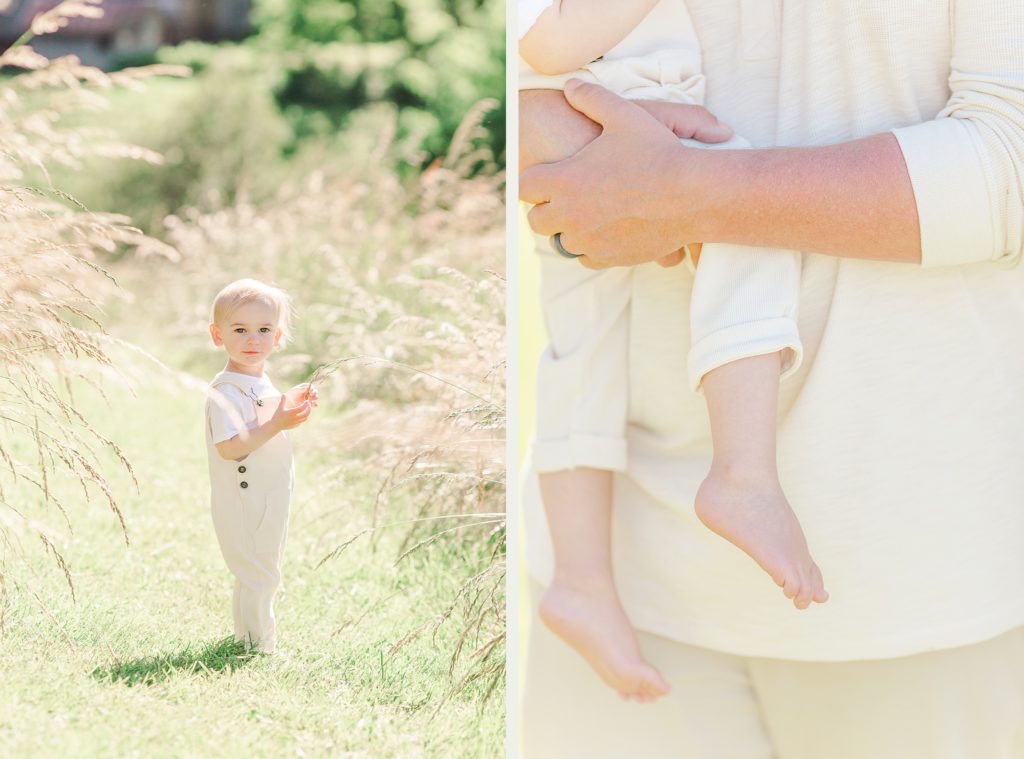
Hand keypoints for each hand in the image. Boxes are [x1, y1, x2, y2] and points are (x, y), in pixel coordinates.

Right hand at [271, 395, 311, 430]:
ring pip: (305, 418)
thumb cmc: (277, 416)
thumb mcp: (280, 407)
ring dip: (307, 413)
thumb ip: (283, 400)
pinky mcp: (296, 425)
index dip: (306, 404)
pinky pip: (302, 421)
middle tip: (309, 405)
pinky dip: (304, 417)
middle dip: (309, 409)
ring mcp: (296, 422)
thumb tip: (284, 394)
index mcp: (291, 413)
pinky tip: (302, 414)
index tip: (307, 401)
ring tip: (307, 409)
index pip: (302, 408)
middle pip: (306, 413)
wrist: (275, 426)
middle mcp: (295, 418)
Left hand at [286, 383, 318, 407]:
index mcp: (304, 388)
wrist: (286, 404)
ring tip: (311, 400)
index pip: (311, 386)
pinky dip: (315, 404)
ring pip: (315, 397)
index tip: (310, 391)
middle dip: (314, 393)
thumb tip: (309, 387)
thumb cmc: (289, 396)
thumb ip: (302, 389)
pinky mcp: (309, 405)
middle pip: (314, 391)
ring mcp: (308, 399)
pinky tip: (313, 405)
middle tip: (312, 395)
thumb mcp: (295, 391)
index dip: (312, 388)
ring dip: (315, 398)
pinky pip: (314, 404)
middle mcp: (307, 393)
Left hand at [521, 80, 731, 268]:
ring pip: (561, 242)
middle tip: (563, 200)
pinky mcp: (608, 257)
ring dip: (569, 230)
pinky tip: (603, 231)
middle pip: (536, 221)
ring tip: (586, 215)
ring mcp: (588, 240)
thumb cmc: (658, 153)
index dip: (534, 182)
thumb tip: (571, 85)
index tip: (546, 178)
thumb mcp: (624, 115)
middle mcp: (570, 215)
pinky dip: (591, 247)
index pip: (525, 188)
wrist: (692, 195)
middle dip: (547, 210)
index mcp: (565, 181)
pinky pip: (586, 258)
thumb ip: (593, 98)